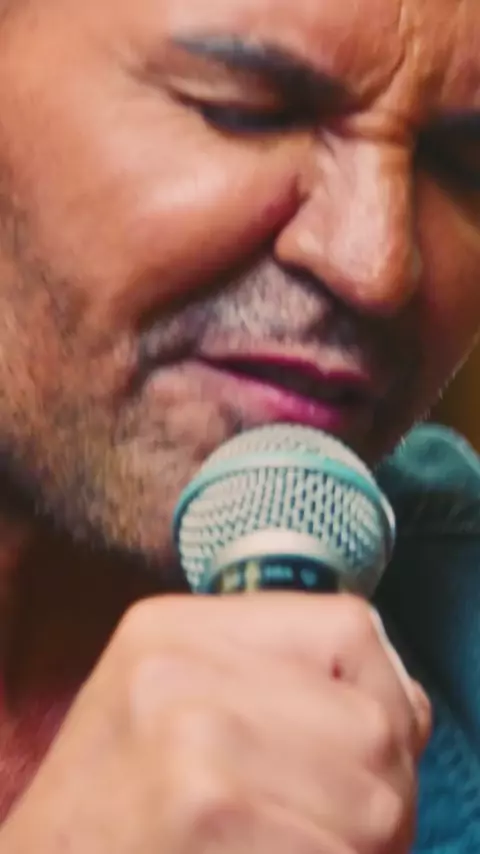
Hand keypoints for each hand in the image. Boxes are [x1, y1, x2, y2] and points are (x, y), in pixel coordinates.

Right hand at [0, 594, 430, 853]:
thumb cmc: (113, 803)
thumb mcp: (168, 702)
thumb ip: (276, 682)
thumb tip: (404, 705)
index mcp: (174, 627)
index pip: (349, 626)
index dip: (386, 693)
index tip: (377, 748)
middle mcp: (176, 669)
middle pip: (373, 721)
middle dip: (385, 789)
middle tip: (346, 826)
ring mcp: (188, 743)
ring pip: (374, 802)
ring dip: (364, 846)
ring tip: (309, 847)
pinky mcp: (202, 818)